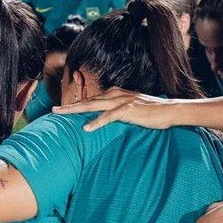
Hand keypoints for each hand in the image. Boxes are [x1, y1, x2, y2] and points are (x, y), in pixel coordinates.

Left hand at [53, 88, 177, 131]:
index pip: (92, 99)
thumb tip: (109, 119)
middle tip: (53, 109)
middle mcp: (116, 95)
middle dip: (69, 105)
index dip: (77, 104)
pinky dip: (96, 122)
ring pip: (93, 105)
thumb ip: (119, 111)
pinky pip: (108, 117)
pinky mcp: (127, 110)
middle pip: (88, 100)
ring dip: (76, 109)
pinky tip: (86, 128)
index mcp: (116, 94)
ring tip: (61, 113)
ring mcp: (121, 101)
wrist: (169, 110)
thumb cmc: (152, 112)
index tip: (63, 109)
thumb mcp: (132, 109)